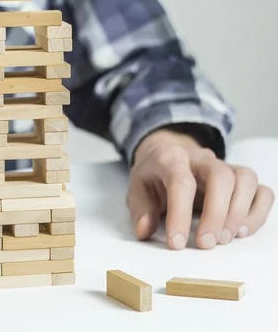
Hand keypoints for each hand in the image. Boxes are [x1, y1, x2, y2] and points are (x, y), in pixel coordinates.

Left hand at [127, 127, 274, 249]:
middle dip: (216, 214)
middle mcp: (203, 158)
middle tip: (206, 244)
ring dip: (239, 213)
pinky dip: (258, 212)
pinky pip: (261, 191)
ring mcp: (226, 165)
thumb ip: (140, 209)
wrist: (167, 154)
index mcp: (172, 158)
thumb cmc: (153, 175)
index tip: (176, 243)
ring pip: (245, 179)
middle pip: (221, 177)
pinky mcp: (241, 178)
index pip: (181, 183)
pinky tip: (242, 231)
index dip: (179, 215)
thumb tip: (144, 231)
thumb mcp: (137, 188)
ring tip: (223, 240)